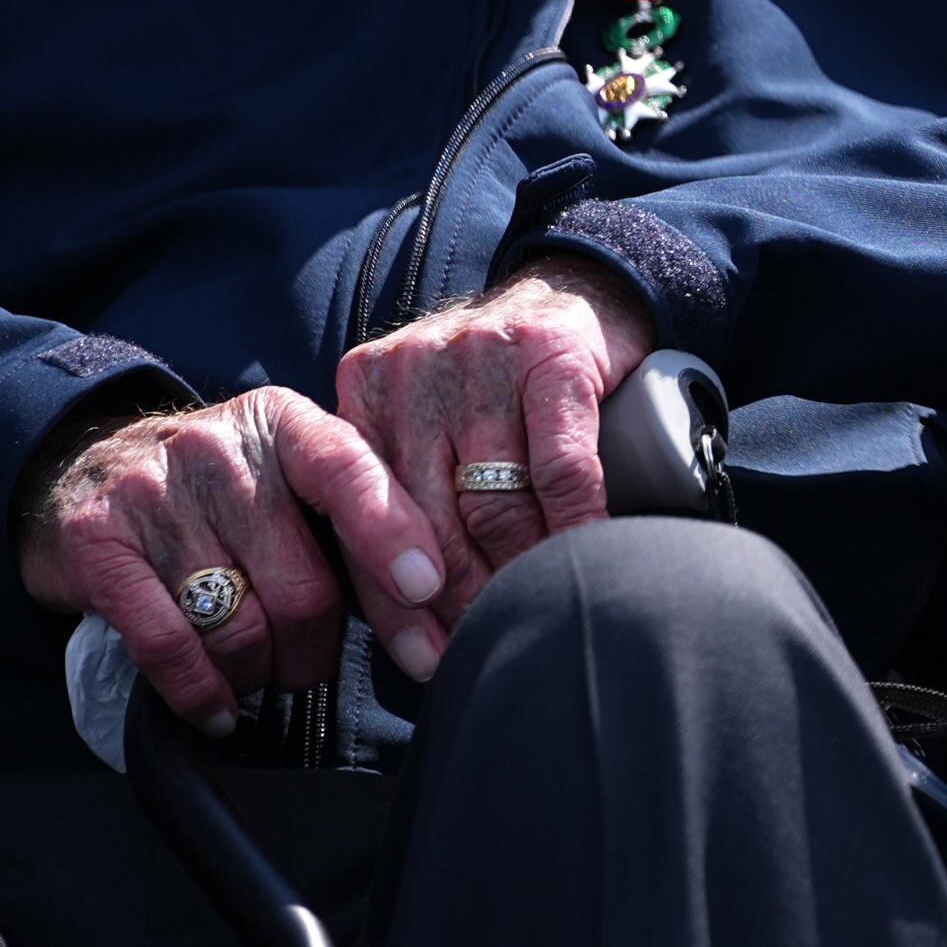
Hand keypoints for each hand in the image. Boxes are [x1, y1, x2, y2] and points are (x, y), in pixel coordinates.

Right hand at [16, 389, 445, 727]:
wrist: (82, 468)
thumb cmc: (218, 490)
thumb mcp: (286, 472)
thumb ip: (353, 518)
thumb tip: (431, 605)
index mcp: (283, 424)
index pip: (349, 470)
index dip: (392, 533)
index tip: (427, 589)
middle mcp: (218, 449)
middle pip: (302, 586)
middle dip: (318, 650)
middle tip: (310, 662)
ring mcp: (153, 495)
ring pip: (241, 628)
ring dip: (259, 674)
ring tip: (257, 671)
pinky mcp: (99, 547)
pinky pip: (170, 648)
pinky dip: (201, 693)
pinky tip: (217, 710)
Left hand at [338, 253, 655, 623]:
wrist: (574, 289)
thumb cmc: (496, 383)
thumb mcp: (429, 418)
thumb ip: (403, 489)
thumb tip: (406, 612)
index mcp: (366, 392)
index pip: (363, 517)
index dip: (393, 599)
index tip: (423, 657)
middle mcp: (412, 371)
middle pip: (427, 518)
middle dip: (455, 599)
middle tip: (479, 648)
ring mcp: (480, 358)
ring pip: (492, 500)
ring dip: (516, 571)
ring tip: (529, 614)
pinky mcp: (549, 355)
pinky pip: (559, 467)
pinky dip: (574, 523)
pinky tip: (583, 555)